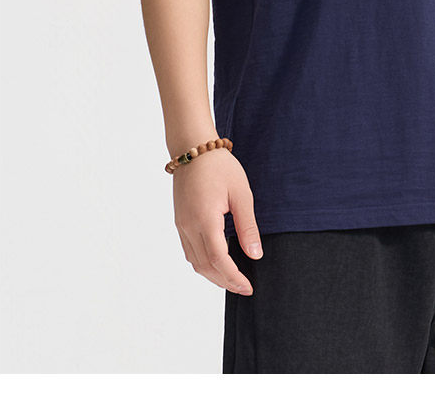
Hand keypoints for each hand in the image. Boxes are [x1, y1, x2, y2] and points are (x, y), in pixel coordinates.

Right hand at [172, 146, 263, 293]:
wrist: (193, 147)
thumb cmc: (219, 166)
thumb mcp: (241, 193)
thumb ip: (247, 226)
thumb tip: (255, 255)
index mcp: (205, 219)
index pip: (218, 260)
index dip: (233, 277)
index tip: (248, 287)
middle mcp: (189, 226)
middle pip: (205, 266)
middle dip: (225, 281)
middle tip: (244, 288)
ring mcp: (181, 225)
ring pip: (195, 262)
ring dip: (213, 275)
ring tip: (233, 279)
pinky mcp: (180, 221)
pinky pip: (189, 251)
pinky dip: (203, 263)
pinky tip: (217, 263)